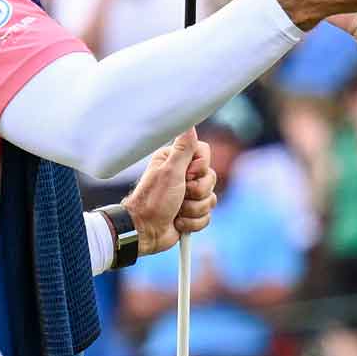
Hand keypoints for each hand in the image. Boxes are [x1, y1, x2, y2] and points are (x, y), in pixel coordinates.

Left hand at [124, 131, 208, 255]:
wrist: (145, 231)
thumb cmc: (153, 200)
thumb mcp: (170, 171)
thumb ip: (183, 148)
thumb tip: (190, 124)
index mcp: (177, 160)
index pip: (205, 154)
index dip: (199, 168)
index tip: (184, 175)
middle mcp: (183, 175)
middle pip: (211, 178)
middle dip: (197, 192)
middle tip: (180, 195)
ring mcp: (189, 195)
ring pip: (211, 200)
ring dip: (193, 210)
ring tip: (176, 212)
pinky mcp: (191, 213)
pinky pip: (207, 216)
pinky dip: (192, 223)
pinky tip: (177, 222)